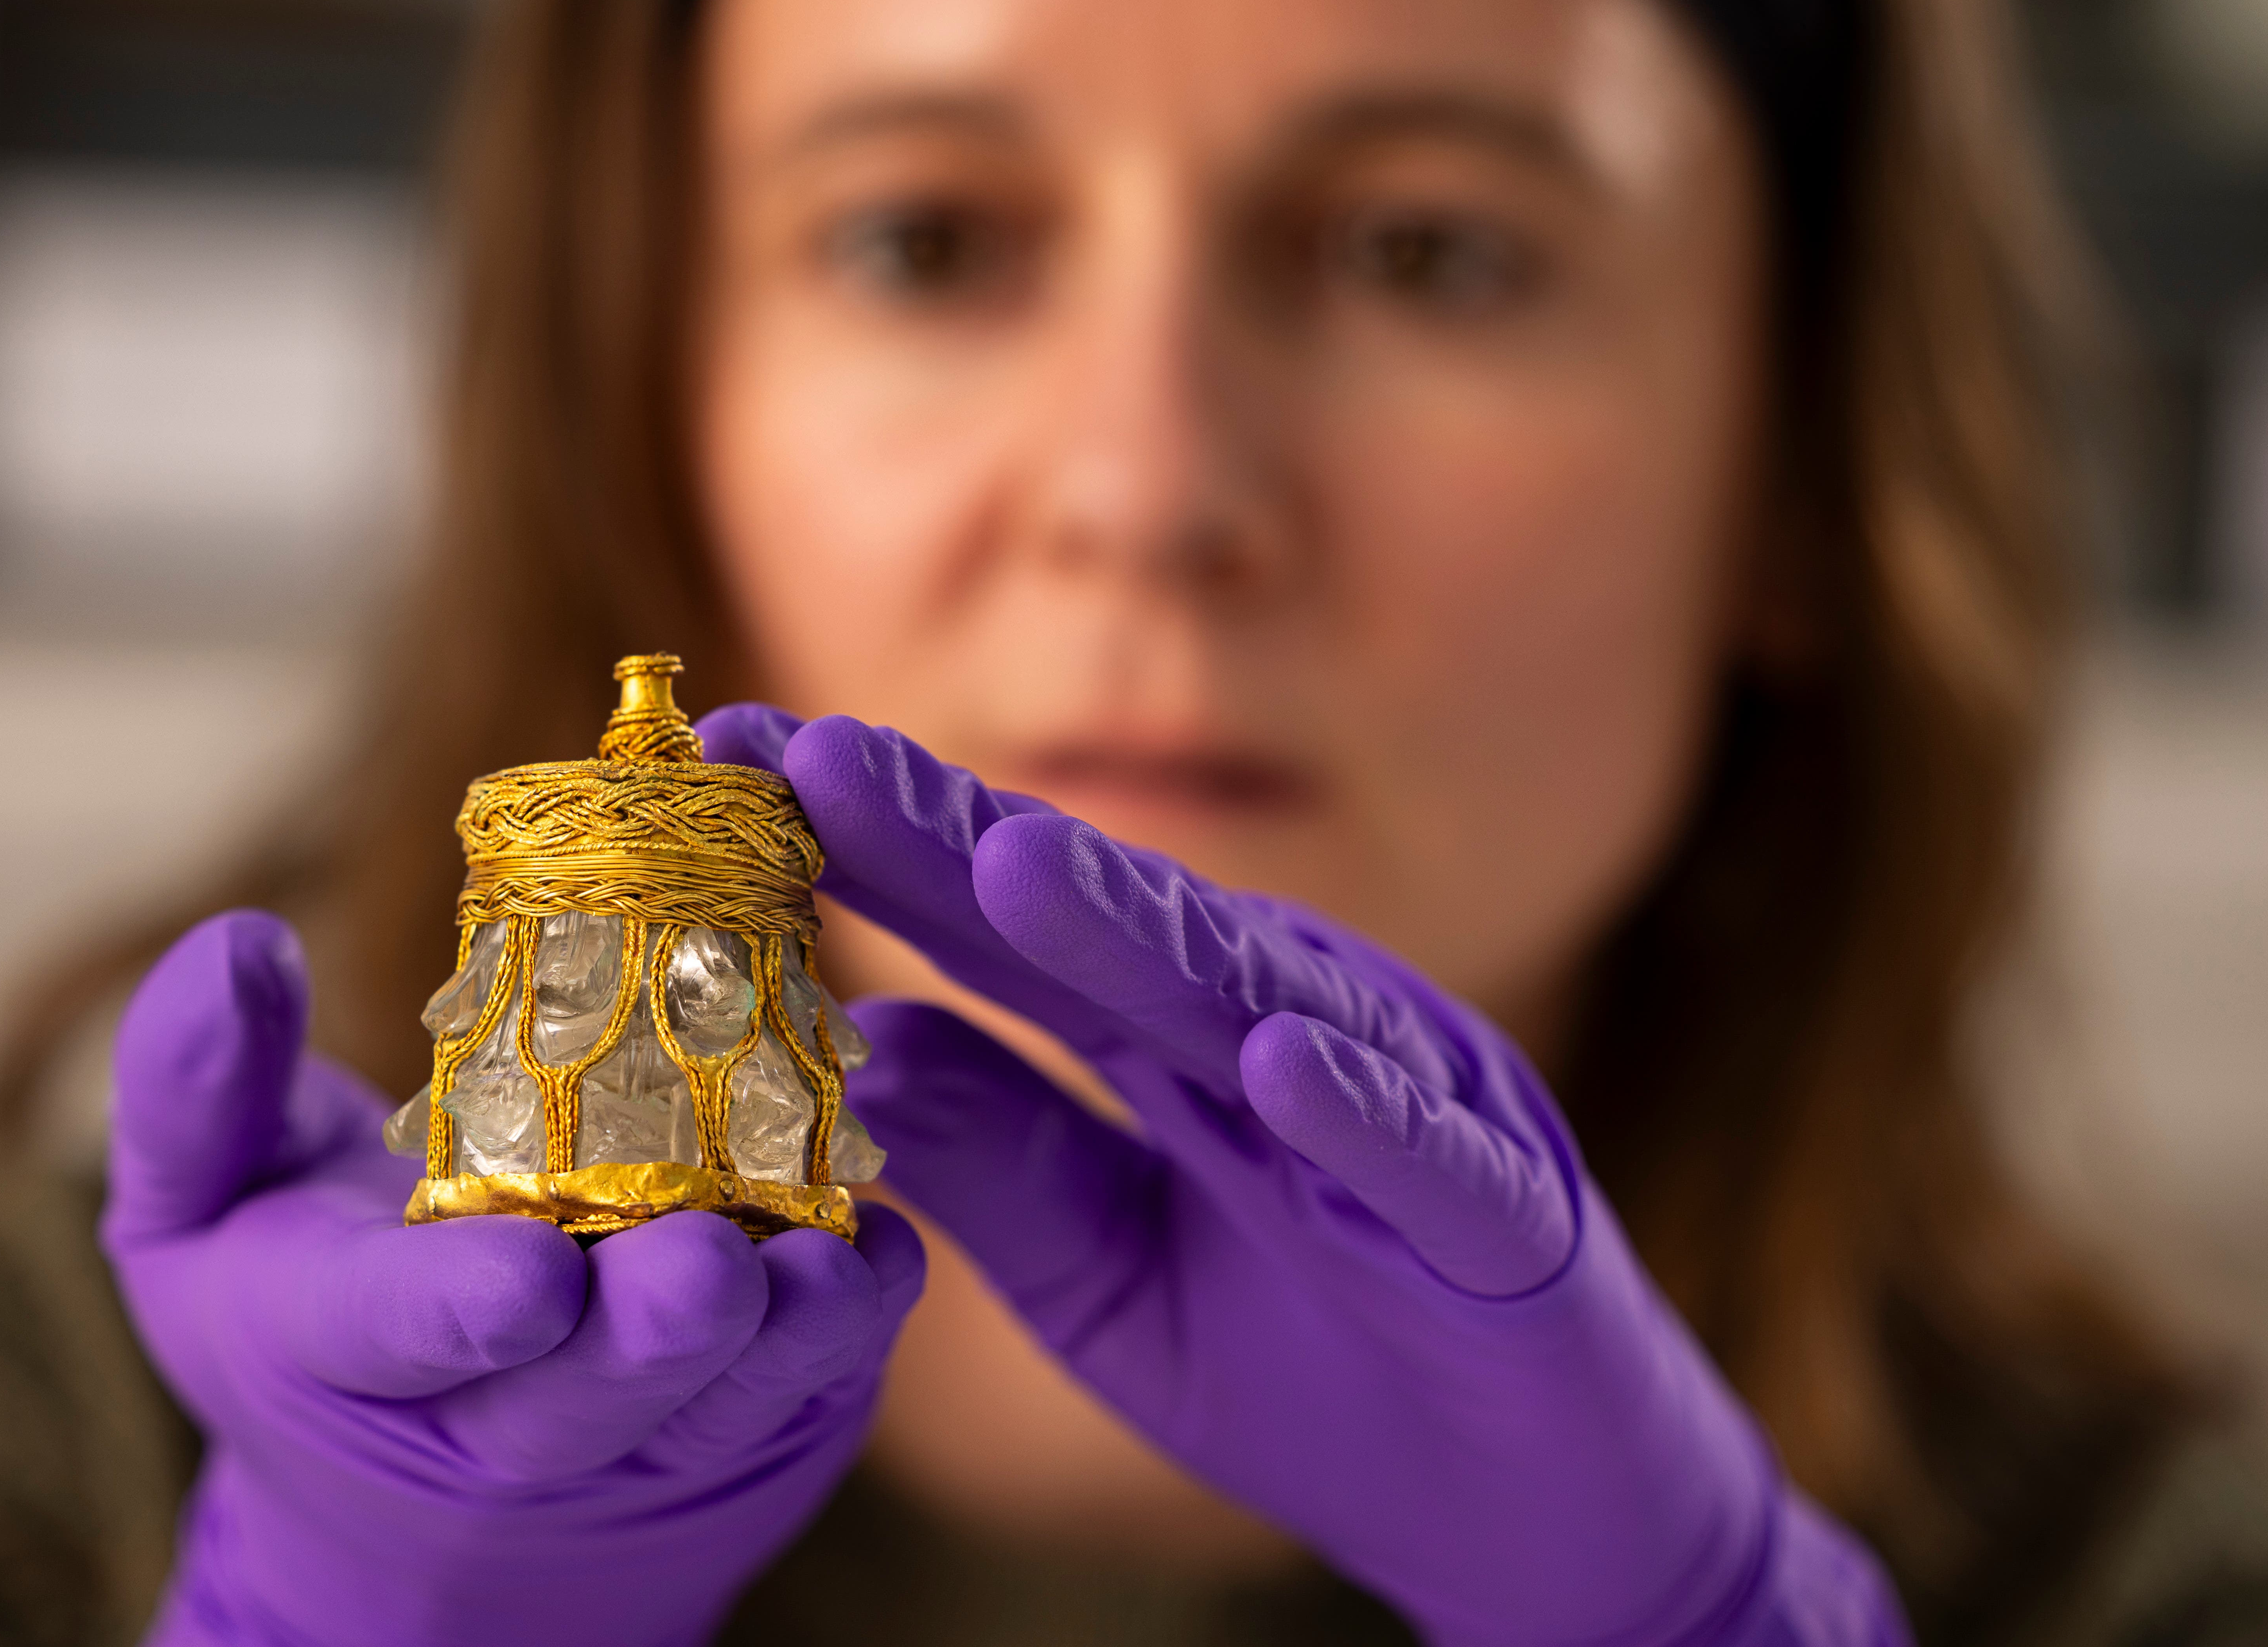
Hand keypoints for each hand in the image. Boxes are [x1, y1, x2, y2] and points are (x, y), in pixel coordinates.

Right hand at [101, 912, 925, 1646]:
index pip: (391, 1337)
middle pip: (580, 1395)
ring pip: (713, 1408)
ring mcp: (625, 1453)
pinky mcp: (733, 1448)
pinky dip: (847, 1339)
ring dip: (783, 1342)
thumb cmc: (299, 1315)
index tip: (526, 1271)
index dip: (458, 1310)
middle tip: (712, 1259)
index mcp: (340, 1356)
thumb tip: (238, 946)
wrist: (411, 1507)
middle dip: (650, 1333)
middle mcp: (488, 1427)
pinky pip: (802, 1404)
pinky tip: (882, 1256)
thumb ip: (196, 1086)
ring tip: (840, 1261)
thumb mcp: (198, 1210)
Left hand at [700, 708, 1903, 1646]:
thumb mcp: (1107, 1273)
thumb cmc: (1318, 1368)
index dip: (885, 842)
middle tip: (823, 756)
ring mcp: (1404, 1116)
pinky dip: (1363, 1109)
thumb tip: (857, 1046)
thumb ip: (999, 1162)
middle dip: (965, 836)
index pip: (1012, 926)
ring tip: (1014, 863)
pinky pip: (1427, 1160)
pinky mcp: (1508, 1223)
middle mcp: (1286, 1039)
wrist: (1526, 1510)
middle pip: (1115, 926)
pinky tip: (1280, 1060)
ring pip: (1264, 1004)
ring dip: (1146, 933)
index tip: (741, 760)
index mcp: (1182, 1048)